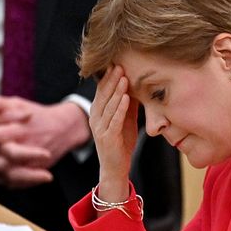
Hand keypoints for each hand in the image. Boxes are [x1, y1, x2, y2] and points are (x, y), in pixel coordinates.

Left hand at [0, 97, 91, 188]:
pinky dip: (4, 181)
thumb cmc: (38, 114)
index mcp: (21, 128)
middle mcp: (28, 146)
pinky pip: (20, 181)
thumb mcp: (18, 103)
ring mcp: (34, 161)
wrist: (66, 127)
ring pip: (10, 173)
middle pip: (2, 158)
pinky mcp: (38, 171)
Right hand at [90, 65, 138, 201]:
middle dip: (112, 79)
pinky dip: (119, 108)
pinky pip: (114, 120)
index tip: (117, 62)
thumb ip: (128, 104)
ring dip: (116, 90)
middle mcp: (95, 118)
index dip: (109, 77)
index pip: (102, 90)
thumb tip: (135, 86)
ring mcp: (100, 128)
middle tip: (120, 63)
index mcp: (98, 112)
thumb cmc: (121, 143)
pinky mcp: (107, 138)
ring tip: (124, 76)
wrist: (116, 168)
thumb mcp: (126, 120)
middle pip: (103, 94)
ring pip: (108, 105)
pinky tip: (125, 98)